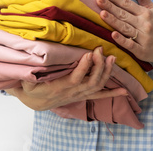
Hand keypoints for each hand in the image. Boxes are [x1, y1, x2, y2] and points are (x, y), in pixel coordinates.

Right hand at [5, 47, 122, 110]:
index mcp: (60, 87)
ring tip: (112, 58)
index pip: (76, 78)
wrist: (35, 102)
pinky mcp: (83, 95)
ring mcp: (80, 94)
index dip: (84, 67)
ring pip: (98, 85)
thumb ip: (29, 72)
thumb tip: (31, 58)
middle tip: (100, 49)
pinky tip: (125, 91)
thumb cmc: (31, 88)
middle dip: (98, 65)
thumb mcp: (27, 80)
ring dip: (107, 73)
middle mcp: (73, 92)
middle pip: (91, 81)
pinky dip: (113, 93)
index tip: (90, 53)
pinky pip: (100, 95)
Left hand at [97, 0, 152, 62]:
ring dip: (114, 21)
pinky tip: (113, 34)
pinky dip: (122, 40)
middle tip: (98, 0)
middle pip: (124, 15)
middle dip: (110, 7)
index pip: (127, 3)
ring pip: (126, 28)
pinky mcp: (142, 51)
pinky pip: (131, 45)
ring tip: (102, 13)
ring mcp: (143, 38)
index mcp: (145, 13)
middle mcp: (144, 24)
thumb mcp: (152, 8)